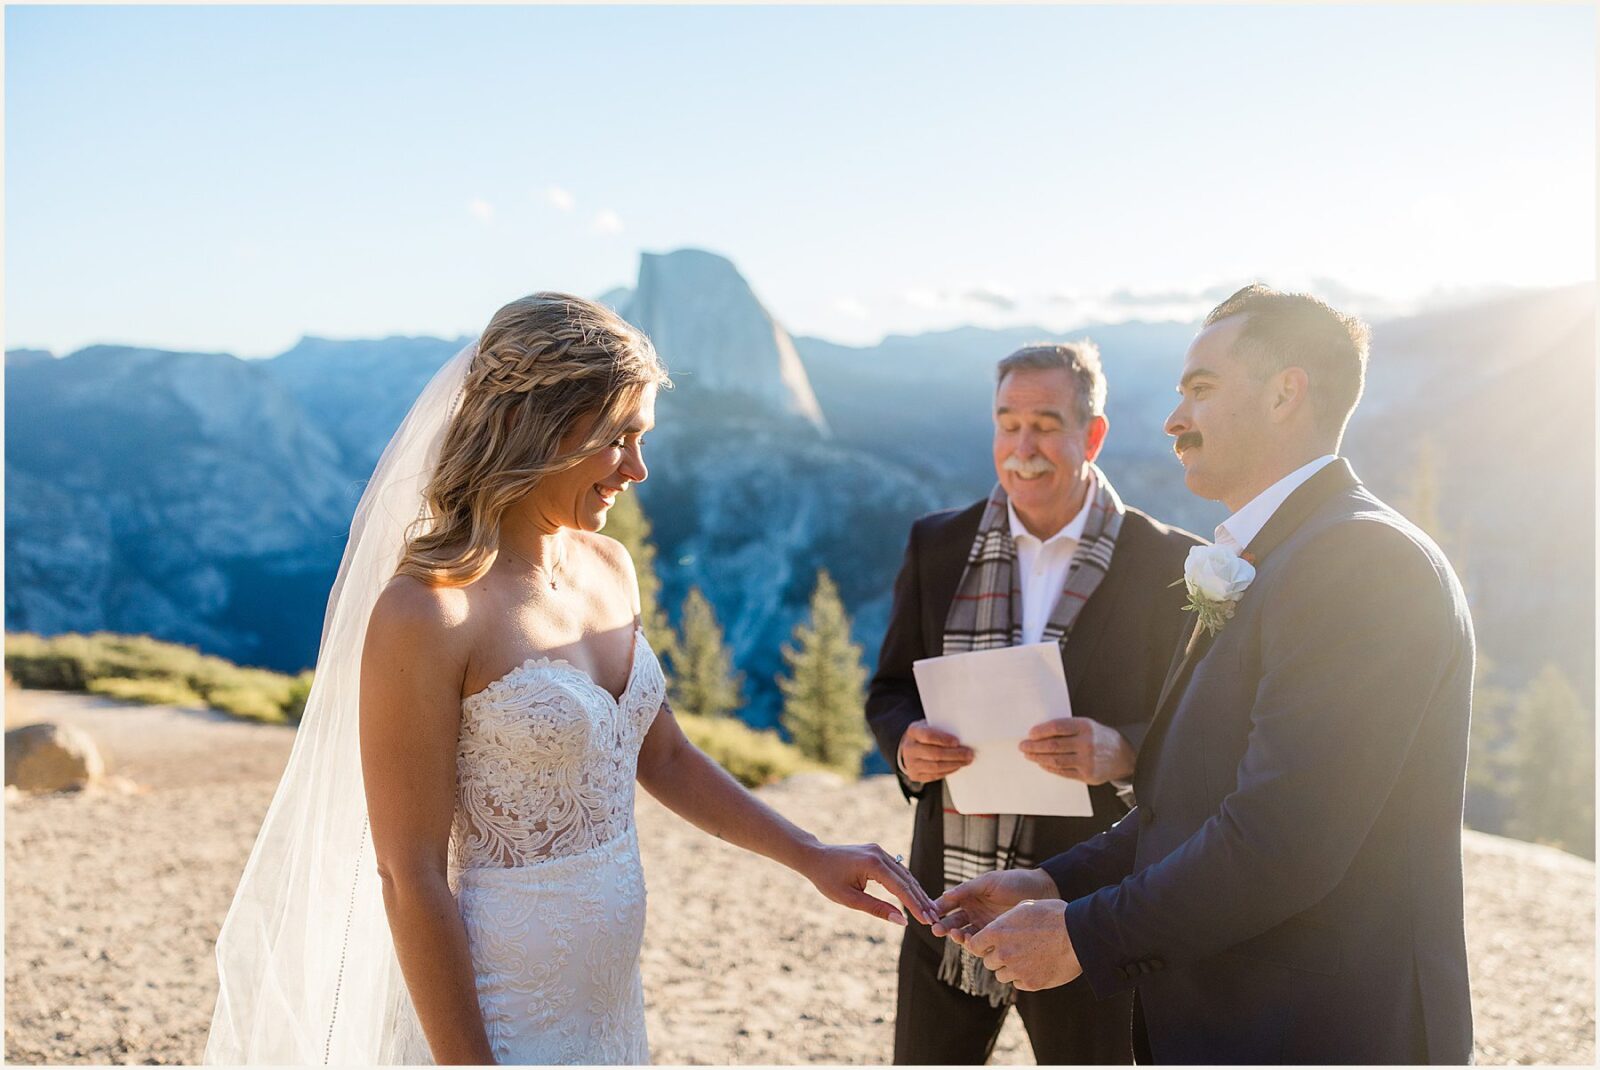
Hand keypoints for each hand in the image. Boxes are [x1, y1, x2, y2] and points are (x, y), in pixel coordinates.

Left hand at [798, 842, 938, 927]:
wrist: (814, 857)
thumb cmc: (828, 879)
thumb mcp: (850, 899)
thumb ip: (877, 909)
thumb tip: (901, 921)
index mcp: (873, 864)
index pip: (901, 887)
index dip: (915, 905)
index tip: (927, 920)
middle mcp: (880, 854)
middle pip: (907, 880)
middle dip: (921, 900)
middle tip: (934, 919)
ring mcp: (880, 851)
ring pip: (905, 874)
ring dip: (917, 893)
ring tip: (929, 911)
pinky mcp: (878, 853)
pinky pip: (898, 870)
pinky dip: (907, 884)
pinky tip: (915, 897)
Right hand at [897, 720, 974, 782]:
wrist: (910, 747)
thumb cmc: (925, 734)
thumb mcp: (929, 725)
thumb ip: (941, 728)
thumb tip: (963, 735)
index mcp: (913, 732)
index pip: (928, 736)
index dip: (944, 739)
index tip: (957, 742)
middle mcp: (909, 748)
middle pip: (934, 754)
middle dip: (955, 754)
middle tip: (969, 753)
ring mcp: (910, 763)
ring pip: (936, 767)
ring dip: (954, 764)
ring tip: (966, 760)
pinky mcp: (915, 775)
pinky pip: (935, 775)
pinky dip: (948, 771)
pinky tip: (957, 766)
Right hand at [929, 867, 1056, 938]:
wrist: (1041, 892)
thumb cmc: (1014, 881)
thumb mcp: (989, 881)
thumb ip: (967, 889)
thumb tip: (945, 895)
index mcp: (968, 895)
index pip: (948, 904)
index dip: (937, 909)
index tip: (929, 914)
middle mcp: (972, 911)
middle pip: (952, 921)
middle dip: (943, 925)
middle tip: (937, 929)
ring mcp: (982, 924)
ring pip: (963, 933)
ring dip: (955, 935)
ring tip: (954, 934)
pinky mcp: (994, 936)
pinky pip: (979, 942)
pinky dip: (972, 943)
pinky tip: (969, 942)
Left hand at [963, 899, 1082, 990]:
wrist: (1078, 935)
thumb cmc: (1054, 916)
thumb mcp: (1026, 907)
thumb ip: (1007, 919)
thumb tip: (1000, 925)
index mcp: (997, 932)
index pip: (974, 945)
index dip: (980, 945)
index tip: (988, 944)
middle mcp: (1003, 953)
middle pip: (988, 962)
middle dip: (997, 957)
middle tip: (1014, 949)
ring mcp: (1016, 970)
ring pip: (1002, 975)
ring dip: (1010, 969)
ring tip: (1028, 958)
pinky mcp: (1031, 983)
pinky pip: (1019, 983)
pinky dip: (1025, 977)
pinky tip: (1038, 966)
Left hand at [1017, 717, 1134, 783]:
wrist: (1124, 756)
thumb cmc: (1101, 738)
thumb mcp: (1088, 725)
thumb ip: (1068, 728)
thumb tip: (1041, 732)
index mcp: (1085, 727)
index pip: (1057, 727)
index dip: (1041, 731)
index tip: (1030, 733)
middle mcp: (1086, 743)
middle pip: (1053, 745)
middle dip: (1034, 746)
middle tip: (1023, 746)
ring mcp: (1087, 761)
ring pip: (1056, 760)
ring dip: (1038, 758)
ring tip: (1029, 755)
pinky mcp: (1087, 775)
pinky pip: (1062, 772)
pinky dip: (1049, 767)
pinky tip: (1042, 763)